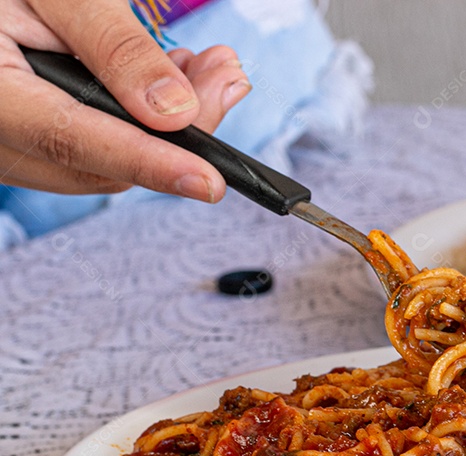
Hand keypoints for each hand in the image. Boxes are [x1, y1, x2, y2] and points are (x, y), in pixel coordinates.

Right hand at [0, 0, 250, 200]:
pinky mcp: (29, 145)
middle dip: (179, 133)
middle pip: (100, 166)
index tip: (208, 181)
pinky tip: (173, 83)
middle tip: (226, 79)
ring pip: (104, 164)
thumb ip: (111, 46)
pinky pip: (92, 152)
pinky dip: (141, 126)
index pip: (70, 140)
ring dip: (168, 128)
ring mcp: (10, 148)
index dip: (148, 163)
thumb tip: (175, 110)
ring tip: (208, 70)